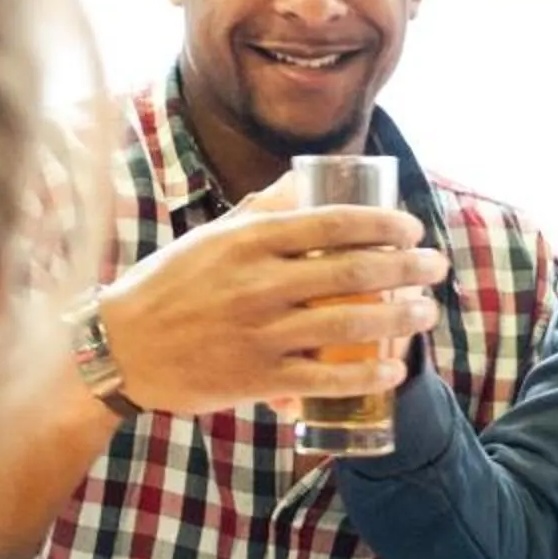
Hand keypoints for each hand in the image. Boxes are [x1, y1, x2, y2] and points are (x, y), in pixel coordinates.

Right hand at [96, 181, 444, 417]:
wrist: (120, 349)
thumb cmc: (168, 285)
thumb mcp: (211, 237)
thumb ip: (260, 210)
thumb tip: (305, 179)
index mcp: (249, 241)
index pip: (332, 222)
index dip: (383, 223)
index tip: (411, 227)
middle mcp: (259, 284)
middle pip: (353, 271)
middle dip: (407, 267)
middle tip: (436, 266)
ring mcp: (261, 333)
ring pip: (348, 323)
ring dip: (399, 318)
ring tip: (426, 313)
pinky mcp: (258, 378)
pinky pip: (325, 378)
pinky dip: (366, 375)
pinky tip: (393, 369)